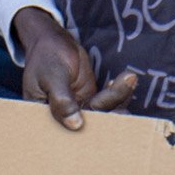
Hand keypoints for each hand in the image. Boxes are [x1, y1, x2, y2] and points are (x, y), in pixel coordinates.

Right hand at [12, 6, 138, 129]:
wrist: (52, 41)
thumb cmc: (46, 57)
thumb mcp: (52, 77)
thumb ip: (62, 101)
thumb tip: (76, 125)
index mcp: (45, 118)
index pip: (65, 133)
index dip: (86, 133)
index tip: (104, 120)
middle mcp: (63, 118)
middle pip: (89, 125)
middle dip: (109, 116)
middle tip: (124, 109)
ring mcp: (79, 108)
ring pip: (102, 111)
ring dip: (118, 97)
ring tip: (129, 79)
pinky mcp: (91, 99)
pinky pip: (108, 100)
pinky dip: (119, 91)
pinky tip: (127, 79)